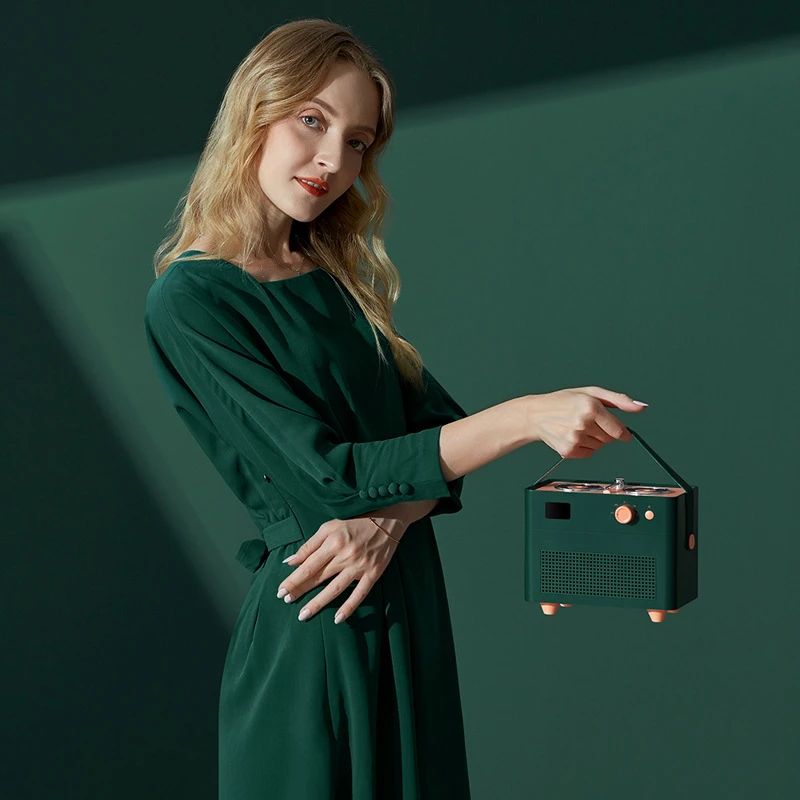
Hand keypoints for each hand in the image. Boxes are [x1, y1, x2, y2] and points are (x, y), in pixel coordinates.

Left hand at [276, 516, 406, 623]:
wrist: (386, 522)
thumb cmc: (354, 524)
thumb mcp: (329, 528)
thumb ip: (310, 545)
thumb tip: (290, 561)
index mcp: (333, 542)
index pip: (308, 565)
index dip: (293, 579)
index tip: (280, 591)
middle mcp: (345, 555)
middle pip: (319, 577)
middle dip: (301, 590)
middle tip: (286, 602)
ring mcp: (360, 566)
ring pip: (335, 589)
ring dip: (318, 603)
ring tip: (304, 615)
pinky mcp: (373, 573)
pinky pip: (360, 594)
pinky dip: (349, 607)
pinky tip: (338, 619)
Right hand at [529, 386, 647, 457]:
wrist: (536, 414)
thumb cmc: (564, 401)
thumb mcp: (592, 393)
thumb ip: (619, 400)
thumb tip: (642, 408)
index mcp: (591, 407)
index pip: (618, 430)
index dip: (621, 432)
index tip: (620, 432)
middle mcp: (583, 423)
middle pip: (609, 439)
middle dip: (604, 432)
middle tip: (588, 422)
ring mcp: (574, 438)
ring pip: (599, 447)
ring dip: (593, 439)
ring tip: (576, 427)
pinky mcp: (568, 450)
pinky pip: (588, 454)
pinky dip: (583, 448)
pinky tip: (571, 436)